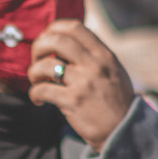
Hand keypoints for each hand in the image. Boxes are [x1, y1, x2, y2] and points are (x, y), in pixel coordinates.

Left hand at [28, 21, 135, 149]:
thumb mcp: (113, 71)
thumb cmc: (115, 102)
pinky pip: (42, 89)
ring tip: (36, 81)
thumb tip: (63, 44)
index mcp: (104, 54)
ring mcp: (84, 82)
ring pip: (45, 65)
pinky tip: (38, 99)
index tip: (46, 39)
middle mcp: (95, 65)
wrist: (124, 131)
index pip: (74, 27)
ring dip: (33, 72)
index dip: (54, 29)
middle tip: (36, 59)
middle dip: (38, 47)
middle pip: (56, 41)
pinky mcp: (73, 101)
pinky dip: (34, 93)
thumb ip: (93, 56)